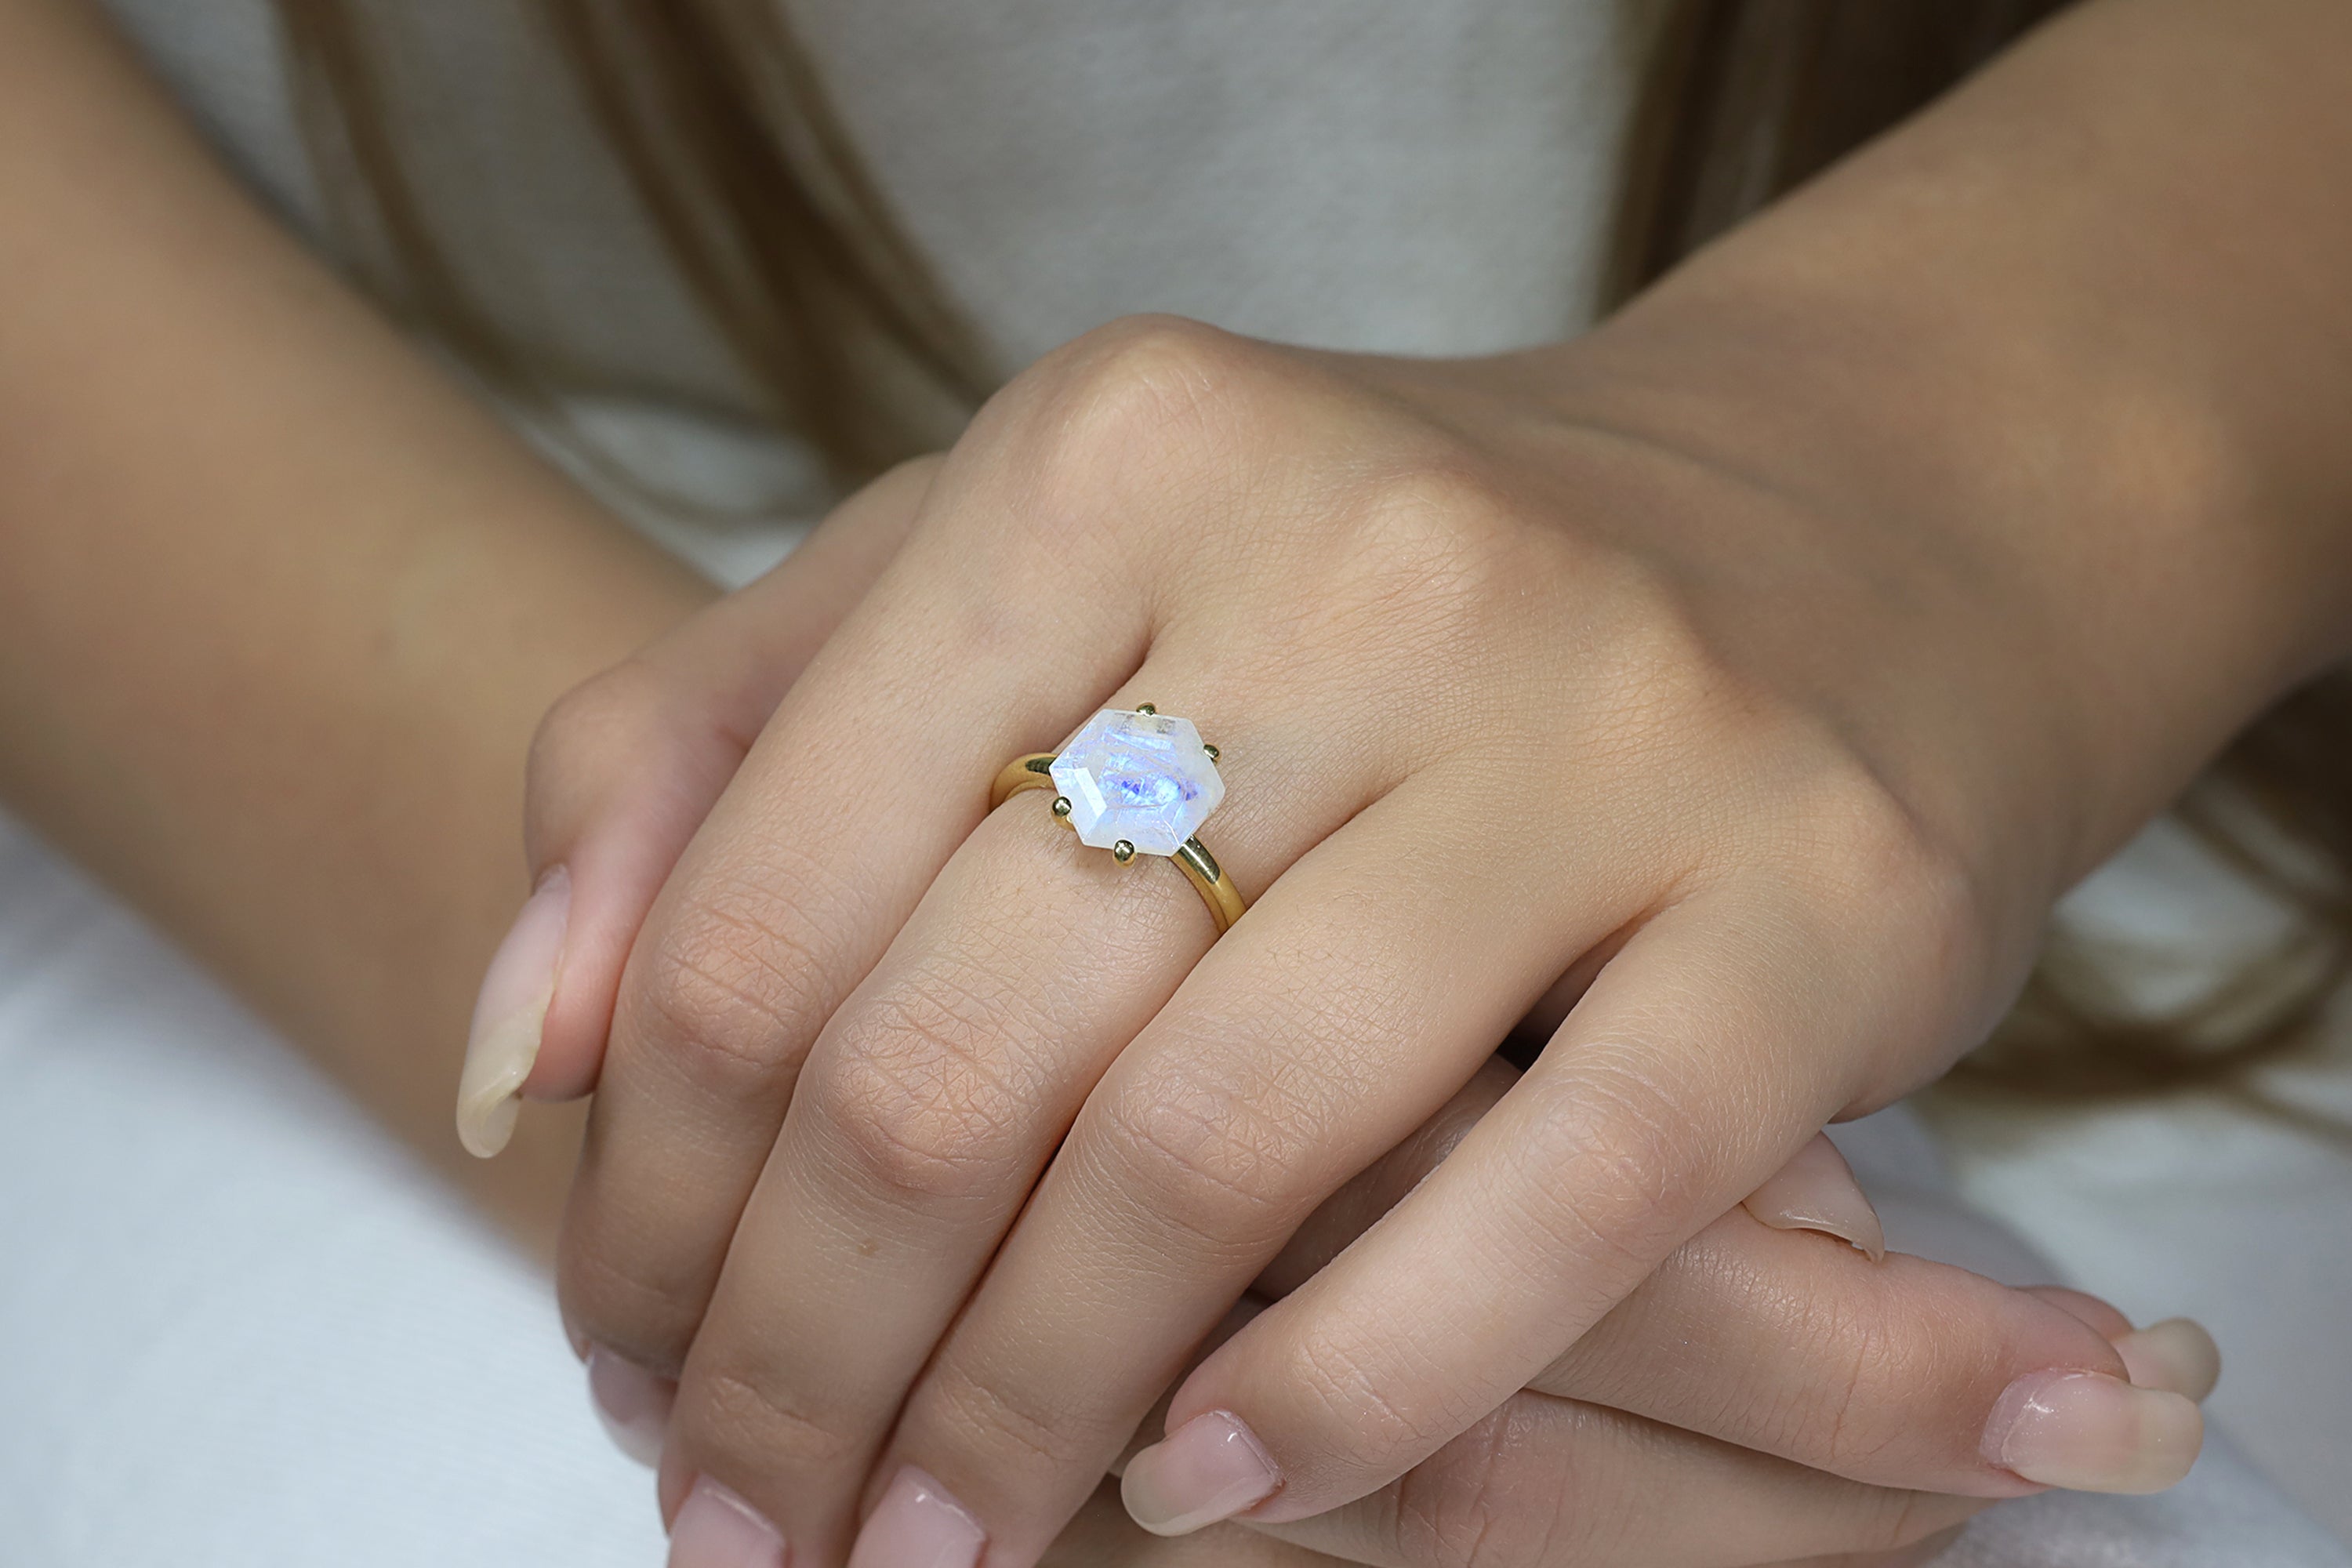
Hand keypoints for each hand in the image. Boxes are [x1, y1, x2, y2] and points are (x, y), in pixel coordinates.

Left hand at [499, 297, 2237, 1561]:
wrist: (1829, 534)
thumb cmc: (1358, 598)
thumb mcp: (1018, 576)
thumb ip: (727, 751)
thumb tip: (534, 1047)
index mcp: (1121, 448)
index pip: (773, 890)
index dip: (653, 1186)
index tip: (621, 1349)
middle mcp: (1367, 554)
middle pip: (961, 1044)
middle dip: (799, 1345)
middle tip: (738, 1503)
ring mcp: (1613, 723)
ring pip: (1218, 1146)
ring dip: (1024, 1405)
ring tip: (928, 1538)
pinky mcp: (1817, 899)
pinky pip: (1543, 1210)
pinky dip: (1341, 1395)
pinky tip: (1202, 1482)